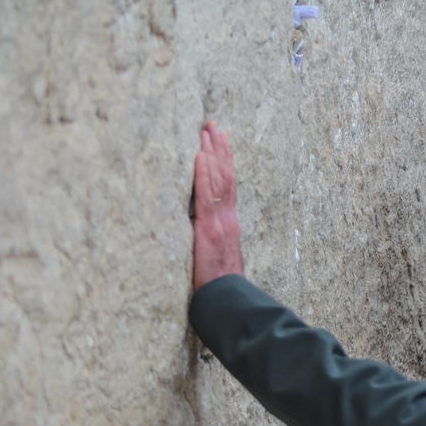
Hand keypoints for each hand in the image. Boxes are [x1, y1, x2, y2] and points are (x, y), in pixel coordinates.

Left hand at [191, 121, 243, 288]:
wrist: (227, 300)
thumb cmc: (219, 284)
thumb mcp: (215, 255)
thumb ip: (210, 238)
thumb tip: (196, 225)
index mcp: (230, 223)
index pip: (228, 186)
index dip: (224, 161)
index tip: (218, 140)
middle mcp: (229, 218)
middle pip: (226, 176)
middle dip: (220, 148)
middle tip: (213, 124)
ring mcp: (221, 222)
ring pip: (219, 181)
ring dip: (212, 153)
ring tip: (207, 131)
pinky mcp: (210, 229)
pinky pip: (207, 197)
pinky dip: (204, 175)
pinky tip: (200, 157)